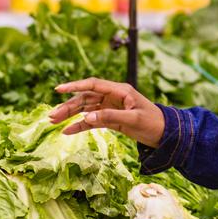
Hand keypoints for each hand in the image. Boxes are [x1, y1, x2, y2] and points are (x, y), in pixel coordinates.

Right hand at [50, 78, 164, 147]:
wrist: (165, 134)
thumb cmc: (153, 123)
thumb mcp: (133, 120)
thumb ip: (110, 117)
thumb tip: (88, 116)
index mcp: (120, 90)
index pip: (93, 85)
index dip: (75, 86)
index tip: (59, 89)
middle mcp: (113, 96)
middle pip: (86, 98)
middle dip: (68, 106)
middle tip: (52, 116)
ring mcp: (111, 107)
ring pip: (86, 108)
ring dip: (70, 114)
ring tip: (53, 122)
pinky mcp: (111, 118)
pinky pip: (92, 120)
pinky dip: (80, 125)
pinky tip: (68, 131)